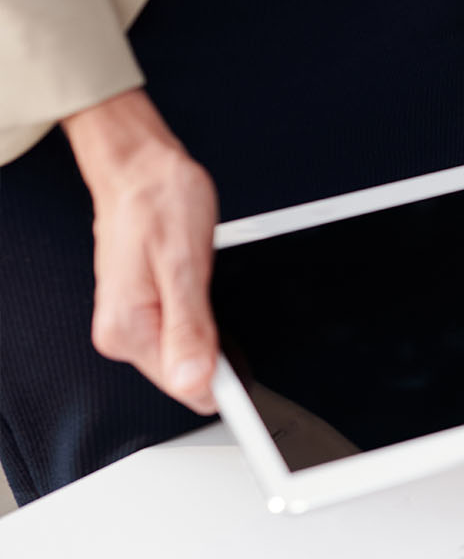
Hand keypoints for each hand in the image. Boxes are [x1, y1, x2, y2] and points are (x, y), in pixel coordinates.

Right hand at [64, 89, 220, 413]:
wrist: (139, 169)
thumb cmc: (159, 202)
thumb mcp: (184, 265)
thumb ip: (189, 327)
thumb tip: (195, 381)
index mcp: (128, 330)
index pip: (187, 389)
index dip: (225, 383)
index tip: (245, 369)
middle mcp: (122, 334)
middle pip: (189, 376)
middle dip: (216, 350)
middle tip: (217, 301)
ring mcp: (131, 325)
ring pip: (188, 357)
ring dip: (208, 330)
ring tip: (201, 285)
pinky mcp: (142, 313)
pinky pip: (182, 337)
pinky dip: (200, 319)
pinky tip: (197, 289)